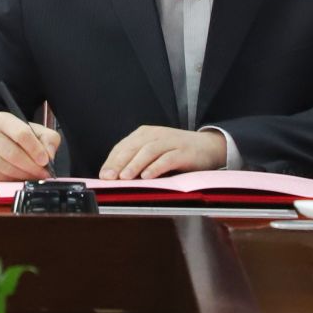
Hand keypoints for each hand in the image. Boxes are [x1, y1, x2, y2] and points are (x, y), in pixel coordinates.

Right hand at [0, 113, 60, 181]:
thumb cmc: (13, 136)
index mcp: (2, 120)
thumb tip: (49, 156)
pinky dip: (14, 182)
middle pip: (13, 154)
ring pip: (6, 169)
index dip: (35, 149)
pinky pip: (0, 180)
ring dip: (24, 177)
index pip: (21, 134)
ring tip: (35, 177)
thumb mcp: (32, 130)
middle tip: (44, 174)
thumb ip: (47, 138)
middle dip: (32, 167)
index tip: (45, 160)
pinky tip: (22, 180)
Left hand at [100, 125, 226, 179]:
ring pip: (148, 151)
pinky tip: (147, 176)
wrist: (208, 146)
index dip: (112, 161)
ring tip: (125, 177)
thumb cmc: (176, 152)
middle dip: (120, 163)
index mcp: (144, 134)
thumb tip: (114, 178)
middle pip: (133, 148)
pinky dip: (156, 167)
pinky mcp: (184, 151)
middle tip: (110, 177)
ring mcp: (170, 142)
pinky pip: (168, 158)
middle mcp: (155, 135)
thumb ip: (136, 161)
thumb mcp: (154, 153)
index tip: (103, 176)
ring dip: (135, 165)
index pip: (123, 146)